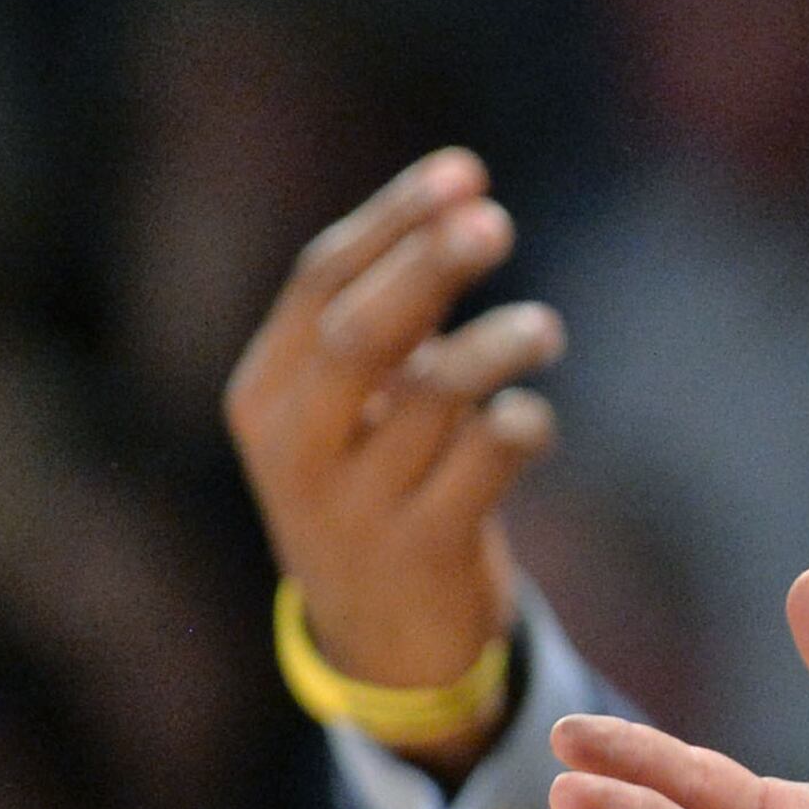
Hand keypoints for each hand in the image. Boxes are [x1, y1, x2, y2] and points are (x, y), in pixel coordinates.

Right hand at [225, 148, 564, 775]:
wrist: (379, 637)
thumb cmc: (376, 477)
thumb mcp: (354, 400)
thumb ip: (394, 309)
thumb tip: (466, 198)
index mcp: (264, 391)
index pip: (318, 280)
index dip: (394, 219)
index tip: (464, 171)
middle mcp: (294, 445)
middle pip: (357, 332)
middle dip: (427, 265)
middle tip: (495, 222)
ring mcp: (351, 505)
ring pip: (431, 396)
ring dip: (499, 346)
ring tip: (543, 329)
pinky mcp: (419, 552)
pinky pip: (485, 464)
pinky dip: (523, 425)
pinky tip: (530, 421)